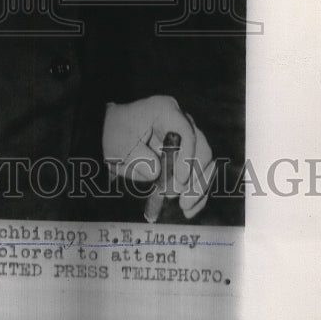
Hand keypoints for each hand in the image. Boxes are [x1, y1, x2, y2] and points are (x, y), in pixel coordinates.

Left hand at [102, 95, 213, 219]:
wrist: (114, 135)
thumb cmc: (117, 134)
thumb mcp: (119, 144)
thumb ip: (138, 157)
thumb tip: (157, 172)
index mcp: (166, 110)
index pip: (186, 131)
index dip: (187, 157)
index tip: (179, 180)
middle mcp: (182, 122)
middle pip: (202, 148)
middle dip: (194, 176)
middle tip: (178, 197)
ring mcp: (188, 139)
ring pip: (206, 163)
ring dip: (199, 187)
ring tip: (185, 207)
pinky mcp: (189, 156)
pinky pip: (201, 174)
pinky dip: (197, 193)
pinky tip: (188, 209)